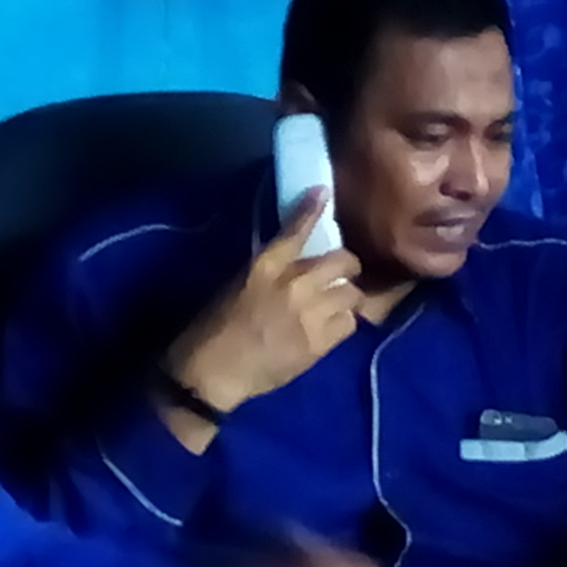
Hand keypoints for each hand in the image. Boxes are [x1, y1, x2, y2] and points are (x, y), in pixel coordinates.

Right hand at [162, 190, 360, 413]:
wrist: (214, 373)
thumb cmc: (213, 328)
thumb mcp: (237, 284)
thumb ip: (269, 270)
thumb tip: (294, 264)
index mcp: (265, 265)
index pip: (296, 229)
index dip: (313, 209)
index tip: (323, 194)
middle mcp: (294, 284)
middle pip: (343, 260)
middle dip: (347, 265)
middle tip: (341, 273)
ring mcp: (311, 313)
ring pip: (353, 293)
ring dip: (347, 296)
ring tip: (337, 304)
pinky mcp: (320, 343)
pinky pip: (351, 324)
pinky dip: (344, 322)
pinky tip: (332, 327)